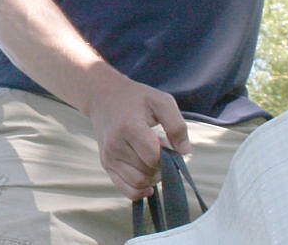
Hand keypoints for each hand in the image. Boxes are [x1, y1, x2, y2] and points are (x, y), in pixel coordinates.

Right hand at [83, 71, 189, 199]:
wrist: (104, 97)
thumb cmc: (136, 98)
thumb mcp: (161, 101)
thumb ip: (176, 125)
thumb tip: (183, 152)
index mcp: (129, 127)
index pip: (153, 157)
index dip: (166, 154)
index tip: (165, 141)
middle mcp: (116, 145)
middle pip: (147, 172)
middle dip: (160, 164)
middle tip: (160, 147)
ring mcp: (109, 157)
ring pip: (138, 184)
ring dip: (152, 177)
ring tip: (152, 157)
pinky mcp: (107, 165)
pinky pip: (126, 190)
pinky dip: (141, 190)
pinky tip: (149, 181)